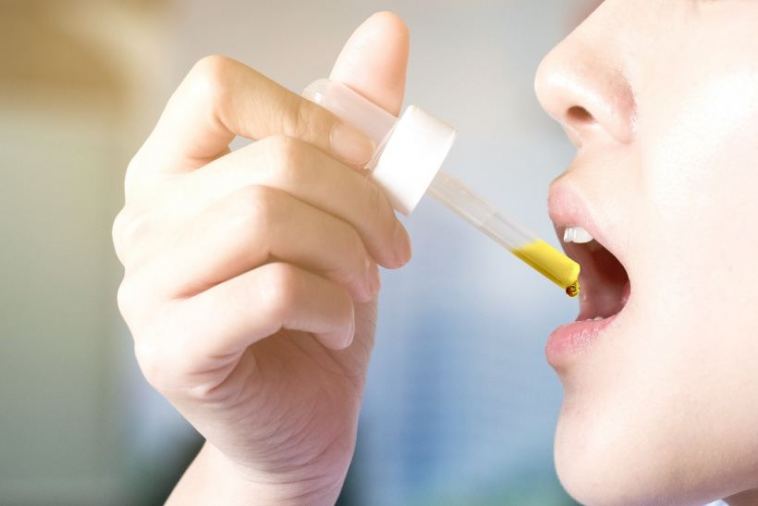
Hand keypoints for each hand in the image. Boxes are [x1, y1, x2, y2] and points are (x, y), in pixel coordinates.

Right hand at [112, 12, 409, 505]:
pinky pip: (270, 292)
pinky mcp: (172, 351)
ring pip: (266, 220)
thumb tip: (386, 31)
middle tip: (394, 246)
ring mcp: (147, 288)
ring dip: (347, 252)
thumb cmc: (315, 308)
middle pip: (269, 161)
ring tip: (365, 285)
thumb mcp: (342, 209)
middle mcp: (144, 220)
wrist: (301, 414)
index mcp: (175, 171)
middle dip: (362, 201)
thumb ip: (356, 121)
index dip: (309, 112)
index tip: (370, 157)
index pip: (217, 86)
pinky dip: (330, 305)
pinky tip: (337, 325)